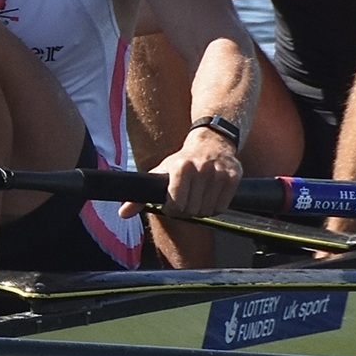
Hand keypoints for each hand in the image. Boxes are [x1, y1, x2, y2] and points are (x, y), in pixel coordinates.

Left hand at [126, 127, 242, 218]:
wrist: (211, 142)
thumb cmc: (182, 161)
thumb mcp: (159, 173)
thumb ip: (139, 197)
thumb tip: (122, 214)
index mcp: (180, 167)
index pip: (176, 205)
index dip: (173, 210)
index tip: (172, 204)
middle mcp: (200, 168)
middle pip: (192, 210)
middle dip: (187, 211)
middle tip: (186, 202)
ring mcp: (219, 172)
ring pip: (208, 210)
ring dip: (201, 210)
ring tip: (198, 197)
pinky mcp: (233, 176)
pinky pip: (223, 206)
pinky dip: (215, 207)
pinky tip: (210, 196)